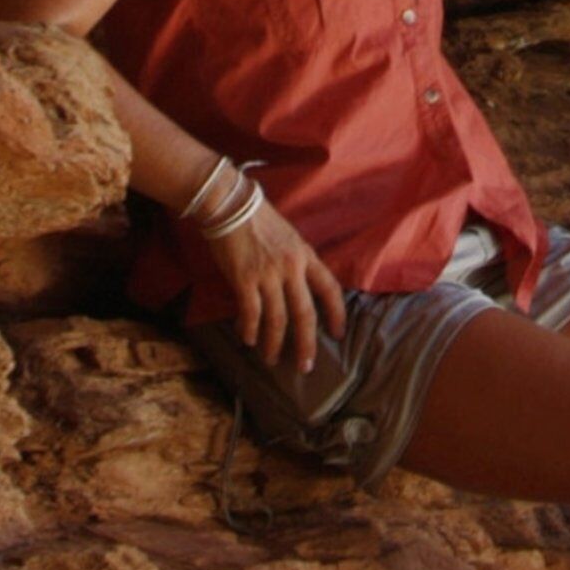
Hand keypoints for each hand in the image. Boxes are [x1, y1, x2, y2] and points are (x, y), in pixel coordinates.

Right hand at [209, 195, 345, 375]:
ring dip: (275, 343)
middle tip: (305, 365)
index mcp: (306, 256)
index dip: (337, 313)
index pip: (330, 289)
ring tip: (272, 359)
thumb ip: (295, 263)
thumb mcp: (289, 238)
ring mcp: (268, 274)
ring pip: (278, 319)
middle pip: (305, 313)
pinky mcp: (244, 279)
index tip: (338, 333)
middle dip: (306, 343)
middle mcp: (292, 268)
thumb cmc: (258, 220)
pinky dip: (251, 330)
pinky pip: (252, 312)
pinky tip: (249, 340)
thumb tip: (296, 290)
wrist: (230, 205)